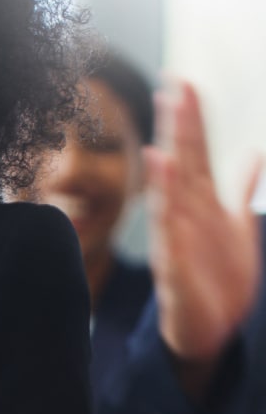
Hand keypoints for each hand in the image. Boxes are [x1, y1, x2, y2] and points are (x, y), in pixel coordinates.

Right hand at [145, 81, 262, 394]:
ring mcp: (178, 235)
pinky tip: (161, 170)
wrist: (208, 329)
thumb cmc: (216, 280)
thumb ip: (241, 191)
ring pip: (171, 188)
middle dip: (181, 124)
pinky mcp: (174, 262)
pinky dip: (163, 199)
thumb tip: (253, 156)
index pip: (195, 152)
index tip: (185, 83)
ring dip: (168, 155)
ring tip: (167, 121)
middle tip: (175, 84)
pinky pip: (167, 227)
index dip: (192, 119)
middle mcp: (186, 212)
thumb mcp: (238, 227)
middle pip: (183, 160)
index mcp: (202, 202)